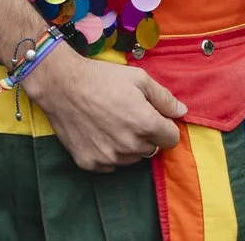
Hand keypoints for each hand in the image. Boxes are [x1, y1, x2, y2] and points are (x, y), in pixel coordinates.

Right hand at [25, 43, 185, 171]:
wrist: (62, 86)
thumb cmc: (103, 78)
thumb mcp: (139, 78)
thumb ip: (164, 97)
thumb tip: (182, 112)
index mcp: (145, 124)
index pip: (171, 139)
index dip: (166, 127)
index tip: (155, 117)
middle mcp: (129, 146)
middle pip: (152, 149)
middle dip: (147, 135)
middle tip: (131, 116)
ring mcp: (108, 157)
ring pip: (132, 158)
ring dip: (129, 145)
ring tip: (114, 123)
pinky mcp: (90, 163)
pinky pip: (110, 165)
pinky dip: (109, 153)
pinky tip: (100, 134)